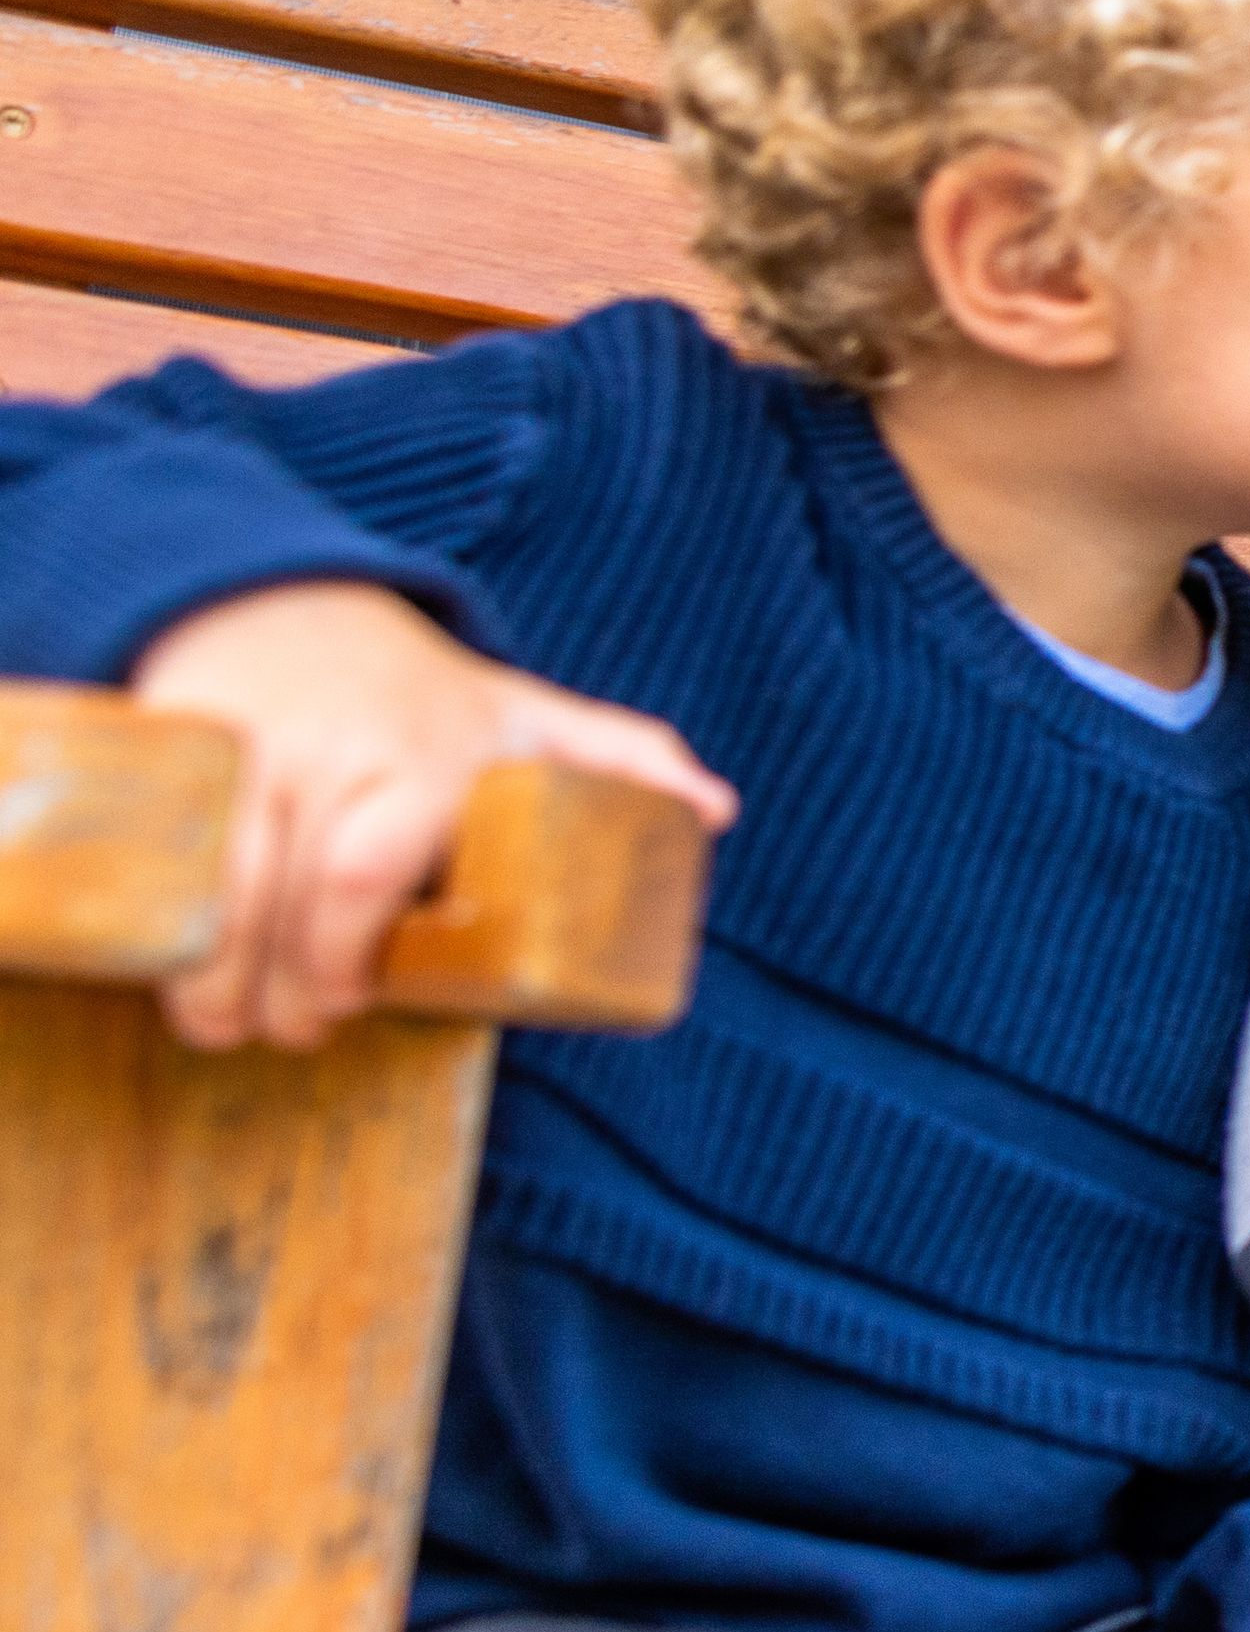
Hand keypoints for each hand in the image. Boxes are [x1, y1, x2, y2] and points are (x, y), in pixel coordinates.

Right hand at [124, 581, 738, 1051]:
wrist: (279, 598)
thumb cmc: (418, 689)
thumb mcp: (524, 712)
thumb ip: (617, 758)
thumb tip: (717, 811)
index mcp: (426, 757)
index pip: (372, 865)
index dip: (346, 948)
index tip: (350, 1002)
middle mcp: (329, 753)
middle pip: (285, 889)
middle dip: (277, 980)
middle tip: (288, 1033)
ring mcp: (241, 750)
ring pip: (213, 878)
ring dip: (206, 969)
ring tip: (219, 1024)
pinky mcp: (169, 749)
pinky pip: (156, 848)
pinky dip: (151, 915)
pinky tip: (156, 966)